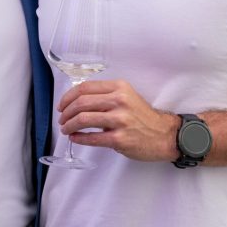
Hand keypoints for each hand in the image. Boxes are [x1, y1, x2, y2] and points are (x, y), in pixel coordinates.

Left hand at [57, 79, 178, 161]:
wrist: (164, 134)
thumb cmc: (143, 117)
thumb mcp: (127, 97)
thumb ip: (105, 95)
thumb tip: (77, 101)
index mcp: (119, 88)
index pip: (85, 88)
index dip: (68, 97)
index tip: (62, 105)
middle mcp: (119, 101)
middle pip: (81, 103)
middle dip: (66, 113)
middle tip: (62, 119)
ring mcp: (120, 120)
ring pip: (83, 119)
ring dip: (69, 126)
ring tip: (66, 129)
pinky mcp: (119, 138)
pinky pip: (92, 138)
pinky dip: (79, 138)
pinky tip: (74, 138)